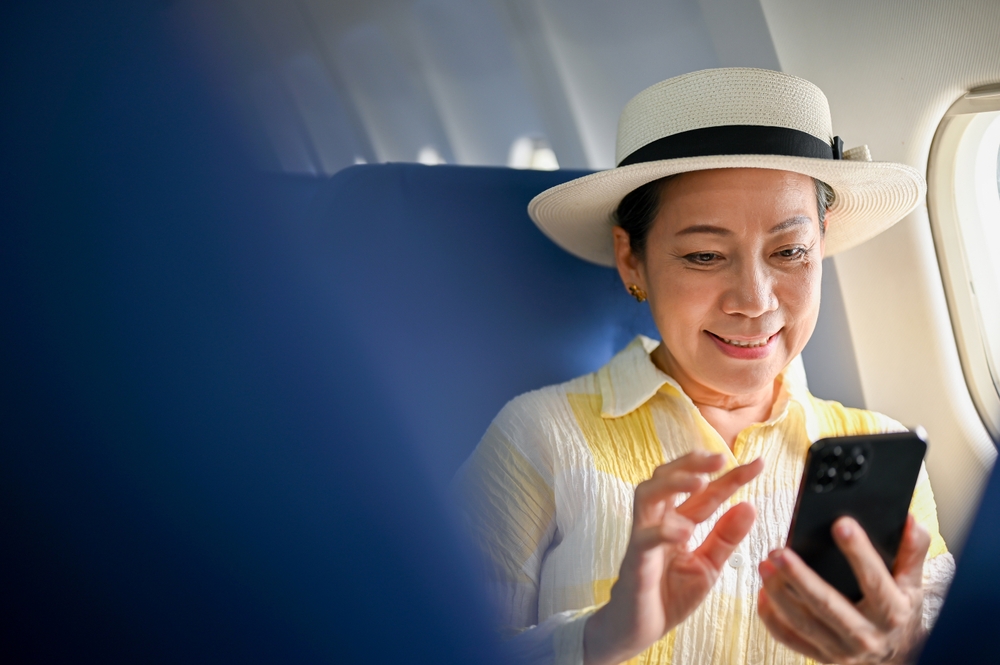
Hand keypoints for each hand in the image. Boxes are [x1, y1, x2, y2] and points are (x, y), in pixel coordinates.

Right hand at [583, 452, 763, 664]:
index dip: (731, 476)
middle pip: (667, 477)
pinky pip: (644, 538)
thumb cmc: (667, 595)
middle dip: (692, 464)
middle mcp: (658, 521)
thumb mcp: (708, 566)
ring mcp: (644, 537)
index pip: (705, 493)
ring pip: (648, 494)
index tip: (758, 463)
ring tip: (699, 481)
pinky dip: (663, 531)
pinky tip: (684, 531)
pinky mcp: (635, 560)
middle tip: (720, 458)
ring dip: (672, 482)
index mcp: (678, 521)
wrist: (638, 628)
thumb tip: (749, 506)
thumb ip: (726, 538)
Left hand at [757, 514, 929, 663]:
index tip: (841, 524)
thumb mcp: (913, 583)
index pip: (874, 580)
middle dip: (801, 577)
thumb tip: (908, 520)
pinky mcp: (821, 657)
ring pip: (804, 622)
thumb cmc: (902, 612)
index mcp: (892, 612)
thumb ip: (912, 551)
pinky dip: (772, 618)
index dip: (859, 552)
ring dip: (780, 593)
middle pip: (828, 605)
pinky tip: (762, 594)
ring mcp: (841, 650)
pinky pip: (790, 639)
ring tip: (765, 565)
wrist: (900, 657)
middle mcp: (866, 635)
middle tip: (779, 552)